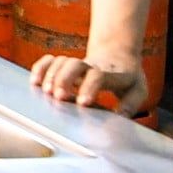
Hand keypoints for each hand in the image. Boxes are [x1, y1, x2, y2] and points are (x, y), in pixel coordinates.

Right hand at [29, 51, 153, 117]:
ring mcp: (77, 64)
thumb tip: (120, 118)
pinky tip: (34, 81)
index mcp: (111, 74)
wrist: (118, 55)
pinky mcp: (66, 64)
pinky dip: (40, 68)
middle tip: (59, 96)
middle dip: (64, 79)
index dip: (89, 87)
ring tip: (46, 92)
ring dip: (51, 75)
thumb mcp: (138, 90)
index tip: (82, 103)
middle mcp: (92, 67)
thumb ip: (130, 104)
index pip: (99, 76)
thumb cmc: (127, 78)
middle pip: (76, 64)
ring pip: (62, 61)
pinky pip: (50, 61)